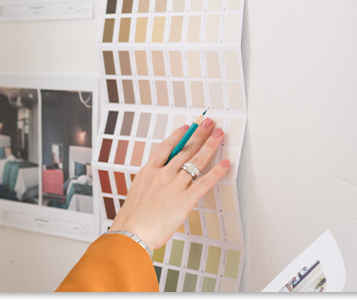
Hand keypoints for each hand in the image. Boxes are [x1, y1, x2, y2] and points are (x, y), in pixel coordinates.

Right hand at [108, 117, 231, 251]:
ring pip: (196, 161)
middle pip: (184, 149)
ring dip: (210, 145)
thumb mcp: (136, 193)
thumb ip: (149, 185)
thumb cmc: (131, 219)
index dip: (178, 136)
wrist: (131, 233)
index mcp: (148, 172)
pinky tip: (225, 164)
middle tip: (208, 123)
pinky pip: (204, 182)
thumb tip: (156, 184)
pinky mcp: (184, 200)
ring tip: (219, 134)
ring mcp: (174, 186)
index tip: (186, 128)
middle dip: (198, 134)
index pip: (165, 147)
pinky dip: (216, 172)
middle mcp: (162, 175)